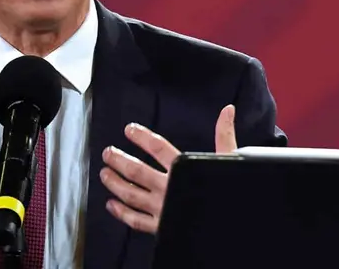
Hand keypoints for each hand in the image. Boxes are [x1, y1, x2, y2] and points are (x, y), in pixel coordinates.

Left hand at [100, 104, 235, 232]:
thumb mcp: (230, 161)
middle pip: (137, 172)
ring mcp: (163, 209)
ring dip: (114, 183)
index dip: (142, 137)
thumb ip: (224, 135)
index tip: (129, 129)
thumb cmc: (229, 193)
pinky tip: (111, 204)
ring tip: (104, 173)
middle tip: (107, 152)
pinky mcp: (161, 227)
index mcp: (184, 170)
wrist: (234, 229)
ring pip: (131, 195)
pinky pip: (136, 221)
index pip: (158, 148)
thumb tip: (227, 110)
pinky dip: (122, 213)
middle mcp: (169, 189)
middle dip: (119, 160)